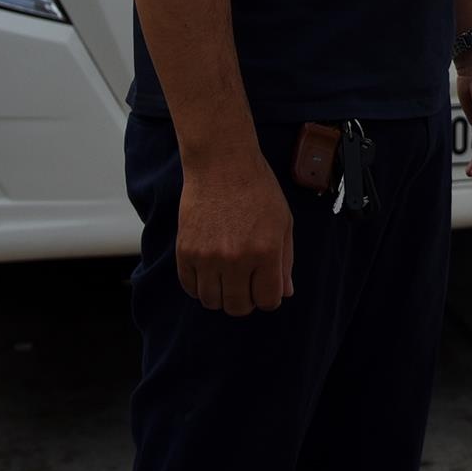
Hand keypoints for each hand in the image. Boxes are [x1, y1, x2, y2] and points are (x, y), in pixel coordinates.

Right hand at [175, 145, 293, 315]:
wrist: (222, 163)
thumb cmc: (257, 189)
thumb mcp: (283, 222)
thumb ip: (286, 260)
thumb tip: (285, 292)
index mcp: (266, 252)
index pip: (268, 300)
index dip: (268, 298)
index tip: (264, 287)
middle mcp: (237, 259)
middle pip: (238, 307)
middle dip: (245, 301)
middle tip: (245, 284)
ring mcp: (208, 257)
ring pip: (212, 302)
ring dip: (221, 296)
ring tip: (226, 278)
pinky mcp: (185, 251)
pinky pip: (190, 287)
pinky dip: (199, 286)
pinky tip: (208, 272)